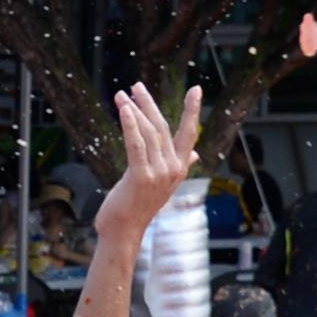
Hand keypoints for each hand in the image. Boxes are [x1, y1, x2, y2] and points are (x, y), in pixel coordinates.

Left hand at [94, 83, 205, 235]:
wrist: (124, 231)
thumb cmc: (138, 206)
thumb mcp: (162, 184)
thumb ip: (180, 165)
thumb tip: (194, 153)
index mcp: (179, 168)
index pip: (188, 133)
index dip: (191, 111)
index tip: (195, 89)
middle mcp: (173, 169)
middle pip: (163, 128)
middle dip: (149, 104)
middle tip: (137, 86)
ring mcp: (159, 173)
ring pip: (148, 133)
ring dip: (134, 111)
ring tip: (121, 95)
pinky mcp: (140, 177)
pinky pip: (136, 145)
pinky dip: (130, 126)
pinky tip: (124, 110)